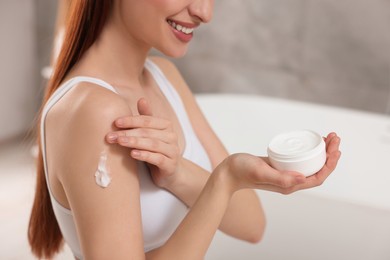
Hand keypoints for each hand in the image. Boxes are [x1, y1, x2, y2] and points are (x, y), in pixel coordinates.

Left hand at [105, 98, 180, 187]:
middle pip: (147, 132)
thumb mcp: (151, 133)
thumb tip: (142, 99)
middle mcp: (171, 136)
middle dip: (128, 133)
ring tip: (120, 142)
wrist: (171, 172)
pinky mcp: (171, 165)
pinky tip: (133, 154)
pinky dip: (145, 155)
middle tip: (111, 136)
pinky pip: (157, 158)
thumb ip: (146, 118)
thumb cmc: (157, 150)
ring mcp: (172, 151)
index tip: (115, 122)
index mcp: (166, 125)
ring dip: (134, 142)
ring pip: (152, 144)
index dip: (131, 120)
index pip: (147, 120)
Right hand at [222, 132, 340, 193]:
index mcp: (289, 186)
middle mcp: (290, 182)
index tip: (335, 148)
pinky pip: (300, 161)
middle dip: (330, 155)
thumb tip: (303, 178)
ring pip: (310, 165)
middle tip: (335, 138)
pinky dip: (309, 151)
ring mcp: (285, 174)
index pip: (317, 177)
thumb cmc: (242, 172)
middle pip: (318, 170)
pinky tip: (310, 142)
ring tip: (328, 138)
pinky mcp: (280, 167)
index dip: (330, 164)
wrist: (228, 172)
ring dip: (322, 153)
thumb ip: (280, 178)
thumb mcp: (261, 172)